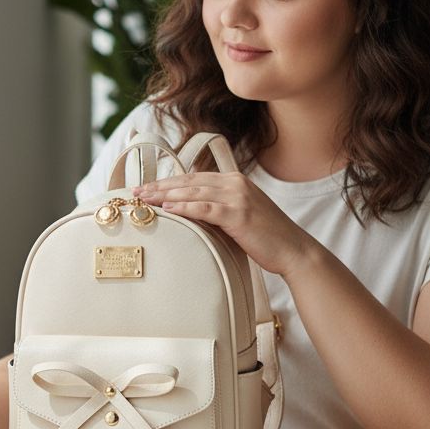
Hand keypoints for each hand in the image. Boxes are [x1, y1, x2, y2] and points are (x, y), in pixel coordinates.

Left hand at [135, 172, 307, 276]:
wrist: (293, 250)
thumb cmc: (266, 238)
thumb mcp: (240, 217)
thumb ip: (218, 210)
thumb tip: (190, 215)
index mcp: (235, 181)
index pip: (194, 178)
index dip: (168, 181)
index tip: (147, 188)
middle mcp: (235, 183)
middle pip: (189, 182)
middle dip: (160, 186)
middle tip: (136, 192)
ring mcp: (238, 197)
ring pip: (193, 192)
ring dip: (165, 195)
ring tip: (144, 200)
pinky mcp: (238, 214)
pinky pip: (205, 208)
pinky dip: (184, 207)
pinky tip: (168, 209)